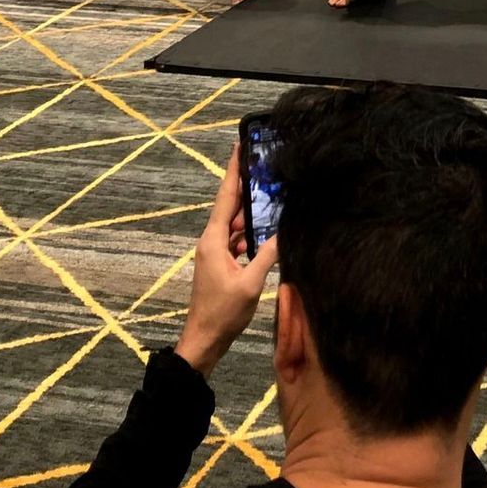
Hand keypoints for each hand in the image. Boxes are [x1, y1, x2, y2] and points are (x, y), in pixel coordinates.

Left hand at [175, 143, 279, 376]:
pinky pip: (234, 240)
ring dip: (249, 213)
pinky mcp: (218, 264)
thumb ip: (267, 255)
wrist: (203, 341)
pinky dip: (248, 233)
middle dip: (245, 186)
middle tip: (263, 166)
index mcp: (213, 240)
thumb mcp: (251, 283)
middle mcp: (210, 241)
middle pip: (228, 207)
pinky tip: (264, 233)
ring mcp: (213, 253)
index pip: (225, 198)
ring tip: (270, 196)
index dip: (233, 172)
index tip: (239, 147)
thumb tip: (283, 232)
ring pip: (232, 225)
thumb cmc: (224, 313)